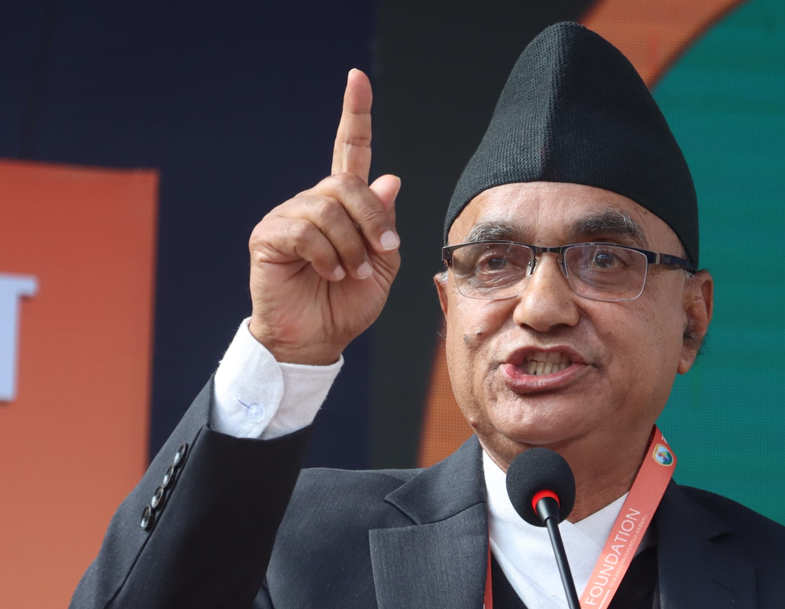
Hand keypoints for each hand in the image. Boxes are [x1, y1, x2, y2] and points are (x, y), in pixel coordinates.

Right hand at [247, 69, 400, 364]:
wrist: (317, 339)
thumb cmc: (348, 303)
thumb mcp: (383, 265)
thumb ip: (385, 224)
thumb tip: (389, 178)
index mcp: (345, 205)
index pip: (351, 150)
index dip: (355, 114)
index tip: (357, 78)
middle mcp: (314, 202)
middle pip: (347, 184)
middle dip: (373, 221)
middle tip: (381, 254)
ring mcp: (288, 216)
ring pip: (329, 210)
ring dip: (351, 247)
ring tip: (349, 272)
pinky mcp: (268, 236)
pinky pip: (305, 231)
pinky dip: (327, 256)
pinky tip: (328, 273)